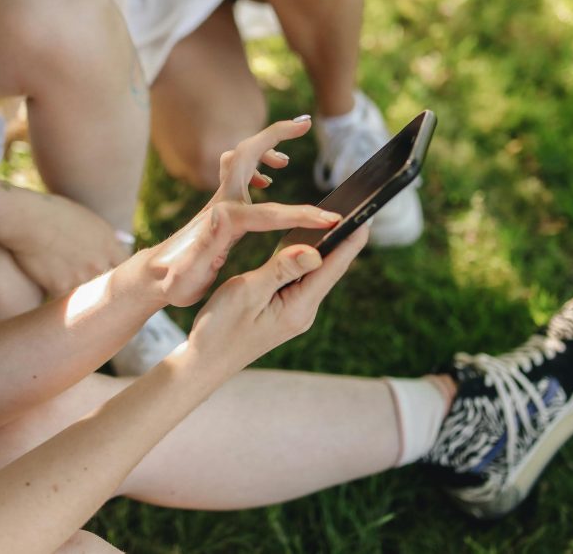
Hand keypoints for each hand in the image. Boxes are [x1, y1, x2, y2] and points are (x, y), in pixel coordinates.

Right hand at [6, 194, 129, 296]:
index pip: (126, 266)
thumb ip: (106, 236)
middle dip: (99, 282)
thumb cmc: (54, 213)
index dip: (117, 270)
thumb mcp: (88, 219)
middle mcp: (99, 263)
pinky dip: (57, 293)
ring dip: (79, 290)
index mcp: (109, 244)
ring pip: (86, 294)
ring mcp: (81, 277)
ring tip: (62, 276)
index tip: (110, 271)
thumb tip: (126, 240)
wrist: (28, 219)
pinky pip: (64, 298)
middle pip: (108, 283)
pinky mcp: (60, 288)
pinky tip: (49, 281)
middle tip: (88, 280)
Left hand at [143, 118, 341, 306]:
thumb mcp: (190, 273)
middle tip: (305, 122)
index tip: (331, 220)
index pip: (269, 213)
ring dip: (267, 145)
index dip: (302, 215)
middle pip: (247, 154)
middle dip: (277, 134)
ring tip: (289, 154)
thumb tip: (222, 212)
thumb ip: (209, 245)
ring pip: (242, 157)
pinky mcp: (220, 204)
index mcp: (223, 221)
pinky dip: (257, 165)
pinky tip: (268, 181)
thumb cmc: (175, 282)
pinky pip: (239, 171)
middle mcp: (221, 202)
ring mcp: (219, 200)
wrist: (154, 278)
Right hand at [188, 225, 369, 373]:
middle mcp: (303, 311)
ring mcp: (295, 313)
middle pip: (330, 268)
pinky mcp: (285, 311)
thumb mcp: (247, 292)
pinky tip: (309, 245)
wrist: (204, 362)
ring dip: (325, 248)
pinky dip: (306, 260)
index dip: (350, 240)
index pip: (332, 267)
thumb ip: (281, 269)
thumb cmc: (219, 329)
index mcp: (298, 307)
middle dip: (342, 239)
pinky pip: (302, 281)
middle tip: (357, 209)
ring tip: (339, 220)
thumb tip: (314, 251)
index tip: (367, 215)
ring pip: (316, 274)